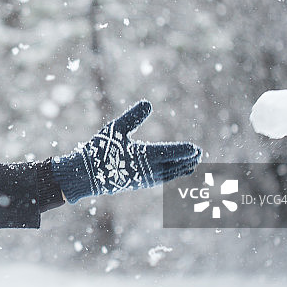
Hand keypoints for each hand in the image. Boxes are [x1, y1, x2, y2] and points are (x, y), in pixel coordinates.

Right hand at [51, 100, 200, 202]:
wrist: (86, 176)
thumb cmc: (100, 150)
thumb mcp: (115, 129)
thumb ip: (133, 116)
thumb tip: (148, 103)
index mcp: (146, 156)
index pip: (173, 152)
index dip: (185, 150)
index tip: (196, 148)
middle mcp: (150, 170)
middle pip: (175, 165)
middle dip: (188, 159)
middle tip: (199, 154)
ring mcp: (145, 179)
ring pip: (170, 174)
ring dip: (182, 168)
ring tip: (192, 164)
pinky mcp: (139, 183)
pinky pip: (162, 179)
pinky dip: (172, 175)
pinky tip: (172, 172)